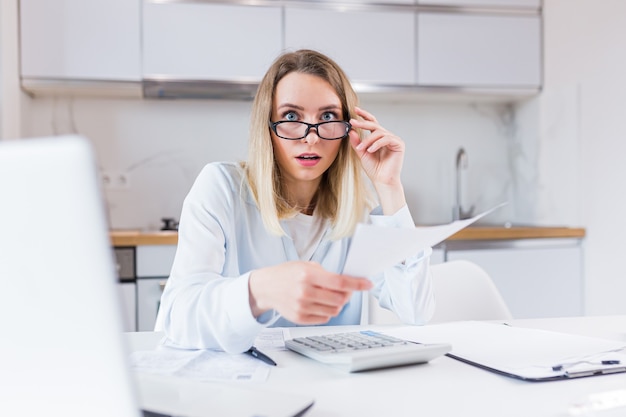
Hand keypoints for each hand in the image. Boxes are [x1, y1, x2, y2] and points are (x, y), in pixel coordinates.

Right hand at [248, 261, 371, 323]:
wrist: (266, 287)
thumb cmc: (287, 274)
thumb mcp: (306, 265)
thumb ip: (327, 274)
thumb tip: (348, 283)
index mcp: (308, 275)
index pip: (340, 282)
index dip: (357, 284)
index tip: (368, 284)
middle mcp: (305, 292)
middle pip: (340, 299)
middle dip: (348, 295)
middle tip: (346, 290)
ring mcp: (302, 307)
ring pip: (334, 310)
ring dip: (338, 304)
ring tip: (330, 296)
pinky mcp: (300, 318)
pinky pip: (325, 318)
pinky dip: (328, 311)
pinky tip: (320, 303)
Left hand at [348, 106, 404, 186]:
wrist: (382, 180)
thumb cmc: (374, 169)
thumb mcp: (361, 153)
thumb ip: (357, 142)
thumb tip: (351, 131)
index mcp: (378, 137)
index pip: (372, 122)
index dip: (364, 115)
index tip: (355, 110)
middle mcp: (386, 136)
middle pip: (374, 125)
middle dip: (362, 123)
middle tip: (353, 122)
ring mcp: (393, 139)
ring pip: (378, 132)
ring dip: (368, 140)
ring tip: (361, 149)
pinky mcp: (399, 144)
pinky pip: (386, 139)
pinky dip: (377, 144)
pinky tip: (371, 150)